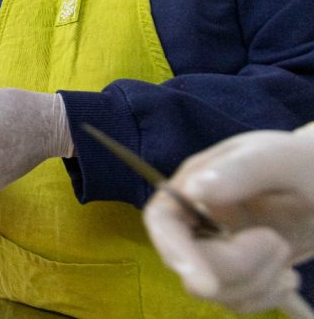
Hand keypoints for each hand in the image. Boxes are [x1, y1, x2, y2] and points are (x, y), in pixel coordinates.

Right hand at [143, 129, 313, 312]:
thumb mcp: (284, 161)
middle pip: (187, 260)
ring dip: (258, 280)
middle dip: (236, 265)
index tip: (206, 284)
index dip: (175, 252)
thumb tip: (193, 189)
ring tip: (285, 250)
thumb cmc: (308, 165)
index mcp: (196, 182)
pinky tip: (286, 274)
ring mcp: (216, 246)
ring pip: (215, 288)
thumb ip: (242, 170)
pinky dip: (266, 295)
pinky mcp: (237, 272)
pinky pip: (237, 301)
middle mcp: (197, 215)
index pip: (163, 220)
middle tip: (277, 244)